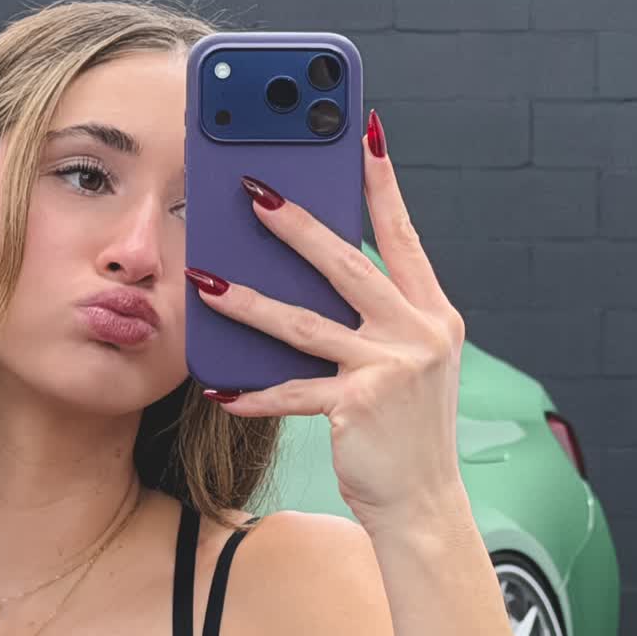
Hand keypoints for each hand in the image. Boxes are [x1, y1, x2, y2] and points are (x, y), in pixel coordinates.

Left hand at [185, 108, 468, 538]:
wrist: (425, 505)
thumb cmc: (404, 432)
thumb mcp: (403, 365)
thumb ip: (371, 320)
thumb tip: (307, 276)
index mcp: (432, 312)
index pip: (402, 234)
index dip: (382, 182)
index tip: (364, 131)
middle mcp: (418, 331)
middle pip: (346, 263)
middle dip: (296, 223)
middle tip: (252, 189)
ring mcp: (391, 368)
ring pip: (304, 323)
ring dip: (248, 302)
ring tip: (204, 280)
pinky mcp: (359, 406)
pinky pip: (292, 392)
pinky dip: (252, 393)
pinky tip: (218, 389)